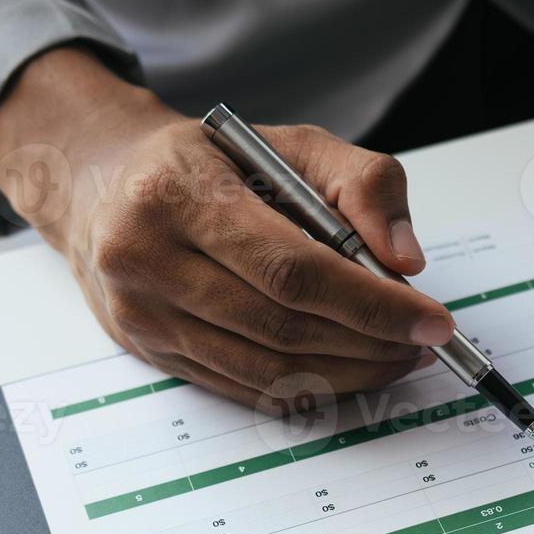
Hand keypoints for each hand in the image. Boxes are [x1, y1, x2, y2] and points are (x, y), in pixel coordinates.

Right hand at [0, 47, 453, 409]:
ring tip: (395, 358)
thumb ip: (364, 184)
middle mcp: (145, 257)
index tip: (432, 319)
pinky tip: (347, 371)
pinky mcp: (148, 350)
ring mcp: (141, 312)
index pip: (294, 269)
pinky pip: (241, 387)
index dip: (372, 304)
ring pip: (264, 369)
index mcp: (178, 194)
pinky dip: (305, 389)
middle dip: (368, 343)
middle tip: (422, 343)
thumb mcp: (292, 145)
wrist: (102, 183)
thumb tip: (406, 260)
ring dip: (346, 373)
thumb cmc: (210, 164)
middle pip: (282, 326)